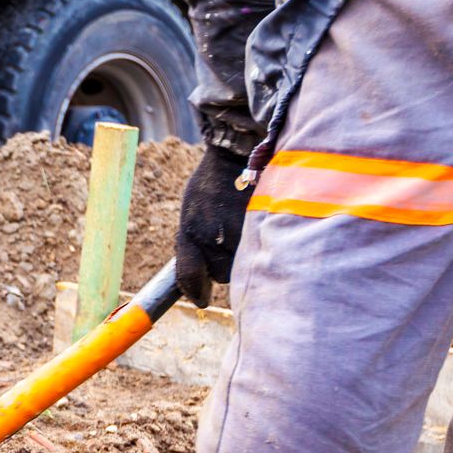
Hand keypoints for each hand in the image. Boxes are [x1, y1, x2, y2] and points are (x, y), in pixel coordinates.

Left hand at [173, 143, 254, 304]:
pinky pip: (260, 252)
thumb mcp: (190, 211)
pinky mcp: (263, 230)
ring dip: (241, 254)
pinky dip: (258, 244)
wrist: (238, 155)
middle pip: (220, 275)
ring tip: (241, 227)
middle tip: (225, 237)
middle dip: (221, 263)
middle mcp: (215, 239)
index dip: (195, 291)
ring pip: (242, 265)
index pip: (189, 278)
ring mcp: (241, 236)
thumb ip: (190, 246)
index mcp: (192, 234)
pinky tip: (254, 226)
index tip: (201, 298)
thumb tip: (197, 284)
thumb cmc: (211, 184)